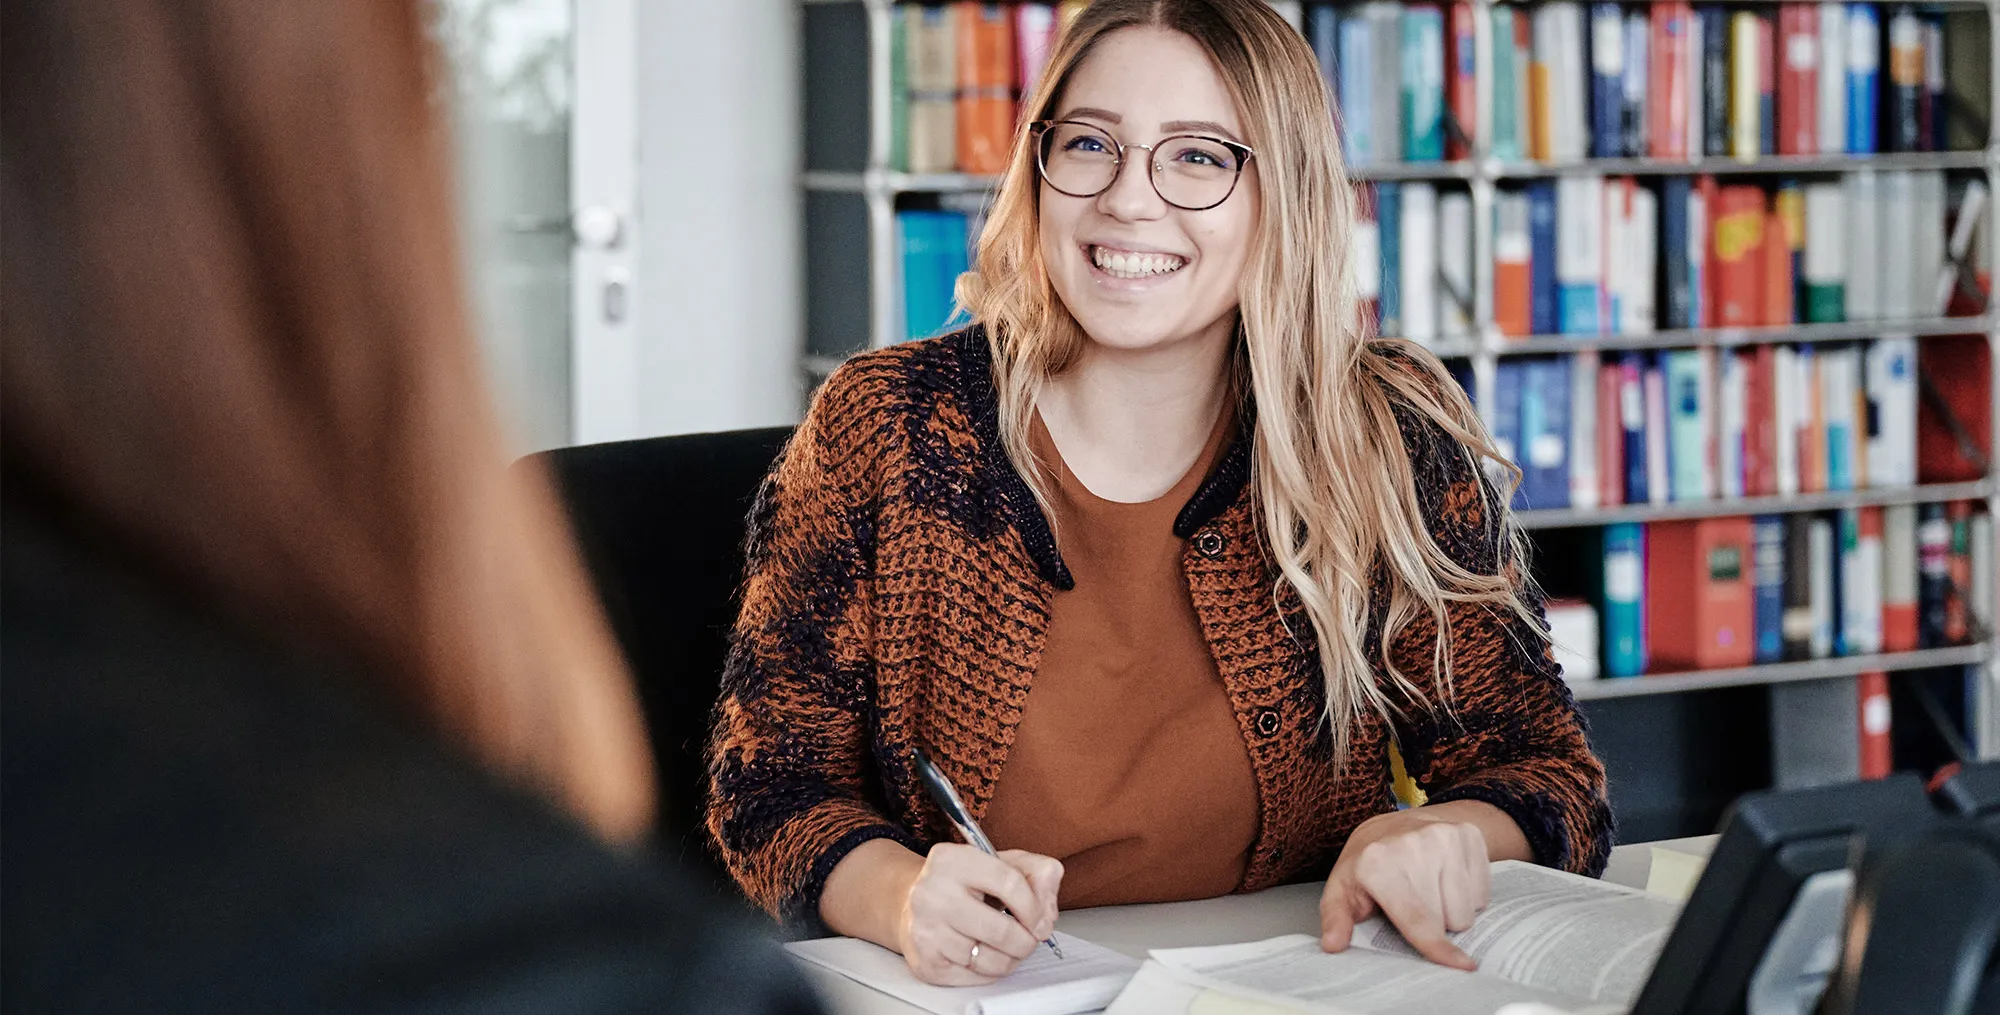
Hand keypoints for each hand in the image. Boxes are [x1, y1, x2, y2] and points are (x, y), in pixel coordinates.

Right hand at [894, 844, 1062, 985]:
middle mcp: (932, 894)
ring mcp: (926, 930)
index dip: (1035, 906)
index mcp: (952, 860)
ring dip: (1010, 958)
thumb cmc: (961, 883)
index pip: (1010, 883)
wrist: (911, 903)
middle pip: (1003, 931)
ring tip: (1005, 944)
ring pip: (992, 960)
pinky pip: (977, 977)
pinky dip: (990, 970)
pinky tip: (983, 952)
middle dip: (1027, 940)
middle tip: (1028, 937)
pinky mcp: (926, 962)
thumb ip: (1037, 872)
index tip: (1040, 918)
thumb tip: (1047, 909)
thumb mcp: (1000, 862)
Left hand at [1319, 809, 1490, 969]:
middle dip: (1436, 926)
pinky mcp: (1469, 835)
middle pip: (1449, 920)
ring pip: (1469, 909)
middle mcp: (1415, 845)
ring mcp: (1446, 836)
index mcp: (1378, 863)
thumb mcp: (1343, 888)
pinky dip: (1468, 894)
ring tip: (1430, 891)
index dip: (1438, 947)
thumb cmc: (1369, 864)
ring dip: (1453, 911)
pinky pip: (1482, 891)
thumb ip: (1336, 918)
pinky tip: (1445, 879)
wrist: (1396, 822)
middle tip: (1415, 906)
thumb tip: (1332, 945)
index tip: (1461, 966)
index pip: (1417, 918)